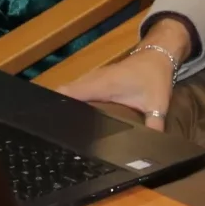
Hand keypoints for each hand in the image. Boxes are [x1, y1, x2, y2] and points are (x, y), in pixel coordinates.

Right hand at [54, 37, 179, 130]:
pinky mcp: (94, 80)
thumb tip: (153, 151)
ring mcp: (91, 79)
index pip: (69, 93)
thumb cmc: (155, 77)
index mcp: (101, 85)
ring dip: (61, 106)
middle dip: (54, 110)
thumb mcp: (158, 104)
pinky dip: (70, 101)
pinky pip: (76, 91)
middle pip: (63, 94)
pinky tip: (68, 119)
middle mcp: (91, 80)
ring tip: (54, 129)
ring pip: (68, 92)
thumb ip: (154, 126)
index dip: (54, 105)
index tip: (47, 123)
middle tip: (49, 134)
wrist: (158, 54)